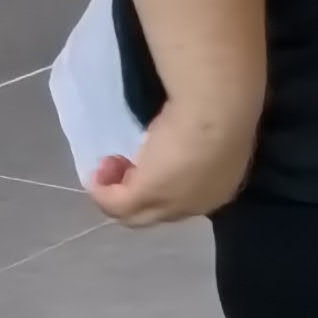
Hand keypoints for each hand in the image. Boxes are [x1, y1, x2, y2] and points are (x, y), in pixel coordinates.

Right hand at [86, 103, 255, 226]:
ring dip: (116, 192)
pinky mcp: (148, 194)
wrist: (219, 107)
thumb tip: (176, 136)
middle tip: (120, 162)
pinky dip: (102, 193)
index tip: (146, 155)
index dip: (161, 179)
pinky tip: (97, 175)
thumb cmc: (221, 105)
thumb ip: (194, 139)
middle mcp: (198, 203)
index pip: (185, 197)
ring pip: (137, 213)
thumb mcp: (207, 129)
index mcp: (220, 186)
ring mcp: (173, 204)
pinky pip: (117, 205)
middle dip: (135, 189)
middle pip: (159, 210)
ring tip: (108, 164)